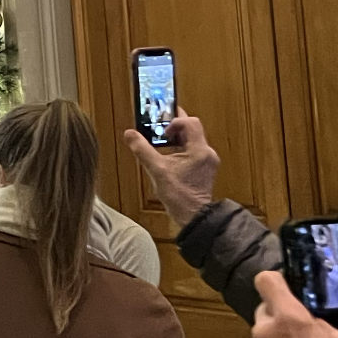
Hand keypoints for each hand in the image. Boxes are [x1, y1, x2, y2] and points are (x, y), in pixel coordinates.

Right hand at [122, 110, 219, 228]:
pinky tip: (169, 156)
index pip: (190, 122)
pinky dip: (181, 148)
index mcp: (199, 150)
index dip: (174, 121)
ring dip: (177, 138)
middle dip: (174, 127)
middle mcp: (207, 153)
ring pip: (193, 140)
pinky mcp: (205, 168)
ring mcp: (208, 161)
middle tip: (159, 128)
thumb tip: (130, 134)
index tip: (162, 130)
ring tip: (162, 142)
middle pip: (192, 129)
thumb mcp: (157, 171)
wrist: (193, 216)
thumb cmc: (179, 196)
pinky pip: (194, 150)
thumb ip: (142, 150)